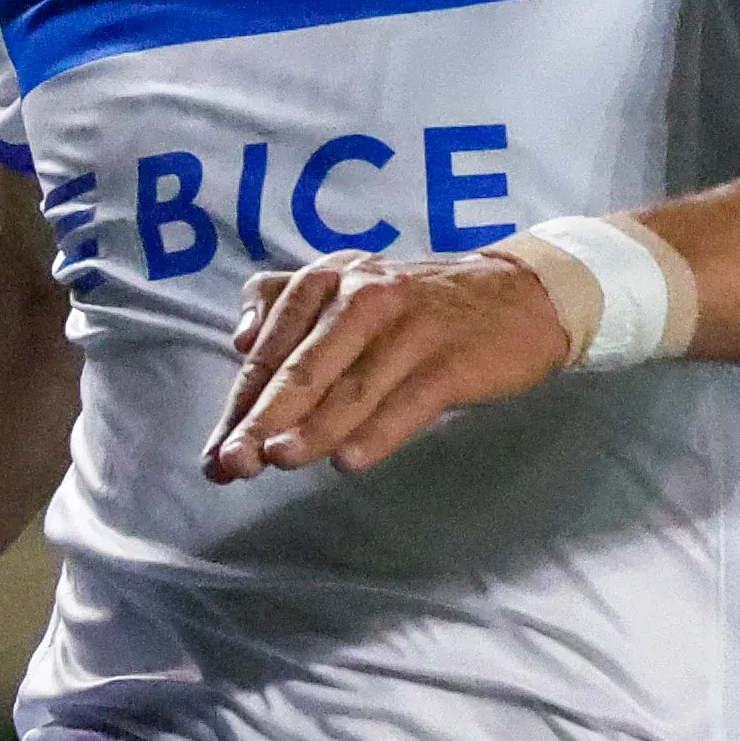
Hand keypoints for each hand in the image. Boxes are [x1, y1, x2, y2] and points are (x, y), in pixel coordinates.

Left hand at [203, 249, 570, 481]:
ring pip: (352, 387)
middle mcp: (367, 295)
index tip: (217, 448)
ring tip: (278, 461)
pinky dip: (376, 433)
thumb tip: (240, 339)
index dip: (243, 399)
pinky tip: (348, 462)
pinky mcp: (453, 361)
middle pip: (305, 366)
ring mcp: (413, 328)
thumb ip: (290, 301)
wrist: (522, 296)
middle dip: (263, 418)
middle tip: (231, 462)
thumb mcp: (354, 283)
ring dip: (312, 428)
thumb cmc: (421, 304)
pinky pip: (408, 402)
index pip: (275, 343)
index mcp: (334, 277)